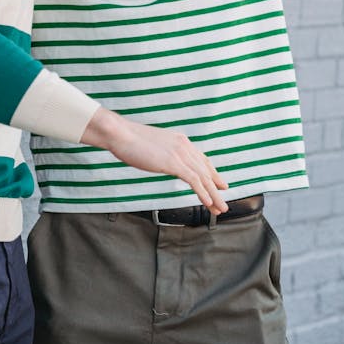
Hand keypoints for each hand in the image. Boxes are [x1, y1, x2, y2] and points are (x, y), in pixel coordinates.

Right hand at [82, 108, 228, 213]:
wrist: (121, 134)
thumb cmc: (130, 140)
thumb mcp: (153, 145)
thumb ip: (163, 153)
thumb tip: (163, 161)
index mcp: (180, 140)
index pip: (201, 159)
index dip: (212, 174)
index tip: (220, 185)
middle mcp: (184, 145)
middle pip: (205, 169)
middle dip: (216, 188)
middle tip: (223, 203)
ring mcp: (180, 153)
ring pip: (203, 177)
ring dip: (213, 195)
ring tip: (220, 209)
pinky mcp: (173, 162)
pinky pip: (194, 180)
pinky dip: (203, 193)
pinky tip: (208, 203)